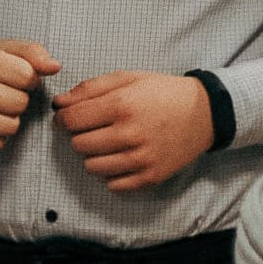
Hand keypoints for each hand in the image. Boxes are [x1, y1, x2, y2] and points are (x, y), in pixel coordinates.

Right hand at [0, 39, 60, 150]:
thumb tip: (55, 66)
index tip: (16, 76)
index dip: (28, 78)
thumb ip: (32, 53)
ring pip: (10, 126)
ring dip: (10, 118)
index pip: (26, 75)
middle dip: (19, 99)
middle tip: (5, 93)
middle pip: (19, 103)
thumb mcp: (2, 50)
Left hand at [53, 70, 214, 191]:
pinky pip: (113, 185)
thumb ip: (88, 89)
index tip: (66, 117)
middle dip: (78, 135)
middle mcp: (130, 135)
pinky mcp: (151, 177)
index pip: (71, 121)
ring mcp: (141, 159)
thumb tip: (59, 103)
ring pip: (92, 167)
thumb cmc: (161, 92)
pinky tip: (119, 158)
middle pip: (78, 145)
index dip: (62, 119)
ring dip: (92, 155)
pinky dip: (110, 174)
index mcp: (121, 106)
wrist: (204, 113)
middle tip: (91, 128)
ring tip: (105, 143)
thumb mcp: (126, 78)